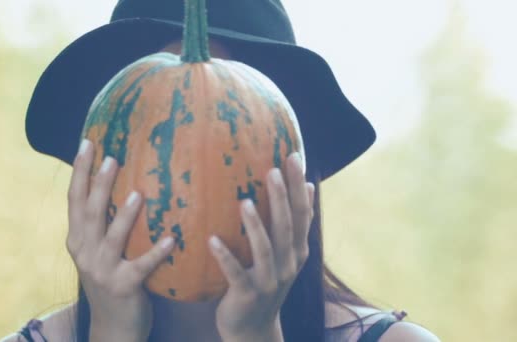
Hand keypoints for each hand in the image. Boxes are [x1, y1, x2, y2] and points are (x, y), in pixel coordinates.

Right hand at [67, 139, 174, 341]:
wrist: (113, 325)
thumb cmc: (111, 279)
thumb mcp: (97, 250)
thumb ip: (101, 223)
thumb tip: (120, 183)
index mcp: (77, 239)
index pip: (75, 199)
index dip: (80, 171)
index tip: (87, 143)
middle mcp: (85, 252)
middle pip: (90, 212)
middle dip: (99, 183)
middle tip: (112, 158)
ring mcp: (102, 270)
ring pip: (111, 237)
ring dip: (125, 216)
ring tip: (138, 194)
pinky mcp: (123, 286)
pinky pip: (141, 266)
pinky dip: (156, 252)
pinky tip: (171, 239)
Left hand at [209, 152, 314, 341]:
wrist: (254, 328)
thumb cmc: (265, 281)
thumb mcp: (285, 254)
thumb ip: (294, 224)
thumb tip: (307, 185)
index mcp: (297, 251)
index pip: (302, 213)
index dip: (298, 186)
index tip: (294, 157)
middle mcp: (288, 264)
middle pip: (287, 226)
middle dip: (281, 197)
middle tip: (273, 169)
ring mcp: (269, 280)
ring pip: (265, 249)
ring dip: (255, 225)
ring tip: (245, 201)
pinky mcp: (248, 294)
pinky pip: (235, 273)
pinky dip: (225, 257)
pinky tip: (212, 240)